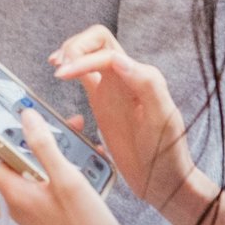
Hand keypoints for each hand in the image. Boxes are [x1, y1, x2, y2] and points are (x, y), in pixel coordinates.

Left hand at [0, 109, 139, 224]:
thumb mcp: (67, 180)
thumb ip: (44, 146)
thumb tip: (25, 116)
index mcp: (14, 191)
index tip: (0, 113)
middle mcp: (19, 198)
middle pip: (12, 156)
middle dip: (31, 134)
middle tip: (53, 119)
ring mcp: (34, 205)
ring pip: (35, 166)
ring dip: (53, 148)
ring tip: (78, 134)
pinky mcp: (50, 210)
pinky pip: (50, 179)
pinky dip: (64, 165)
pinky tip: (89, 157)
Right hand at [49, 27, 201, 221]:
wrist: (165, 183)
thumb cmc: (168, 155)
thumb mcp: (162, 120)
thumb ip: (146, 85)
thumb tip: (118, 59)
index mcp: (141, 77)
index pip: (104, 52)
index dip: (81, 58)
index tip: (62, 74)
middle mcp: (126, 79)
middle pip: (97, 42)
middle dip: (75, 46)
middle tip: (59, 65)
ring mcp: (113, 90)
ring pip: (90, 55)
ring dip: (71, 52)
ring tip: (56, 65)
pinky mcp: (103, 104)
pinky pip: (85, 77)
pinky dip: (71, 70)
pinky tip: (60, 75)